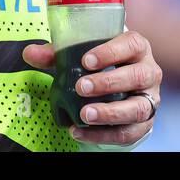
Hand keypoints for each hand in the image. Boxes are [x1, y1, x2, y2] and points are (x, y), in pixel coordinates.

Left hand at [23, 30, 161, 146]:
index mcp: (136, 48)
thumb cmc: (99, 64)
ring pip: (137, 108)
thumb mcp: (80, 54)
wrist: (120, 88)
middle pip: (137, 76)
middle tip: (81, 87)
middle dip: (108, 83)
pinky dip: (103, 135)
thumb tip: (30, 53)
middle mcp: (148, 71)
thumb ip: (57, 54)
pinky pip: (128, 132)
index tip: (86, 61)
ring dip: (110, 113)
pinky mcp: (145, 122)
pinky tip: (81, 132)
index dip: (111, 52)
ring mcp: (149, 99)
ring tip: (84, 115)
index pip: (131, 44)